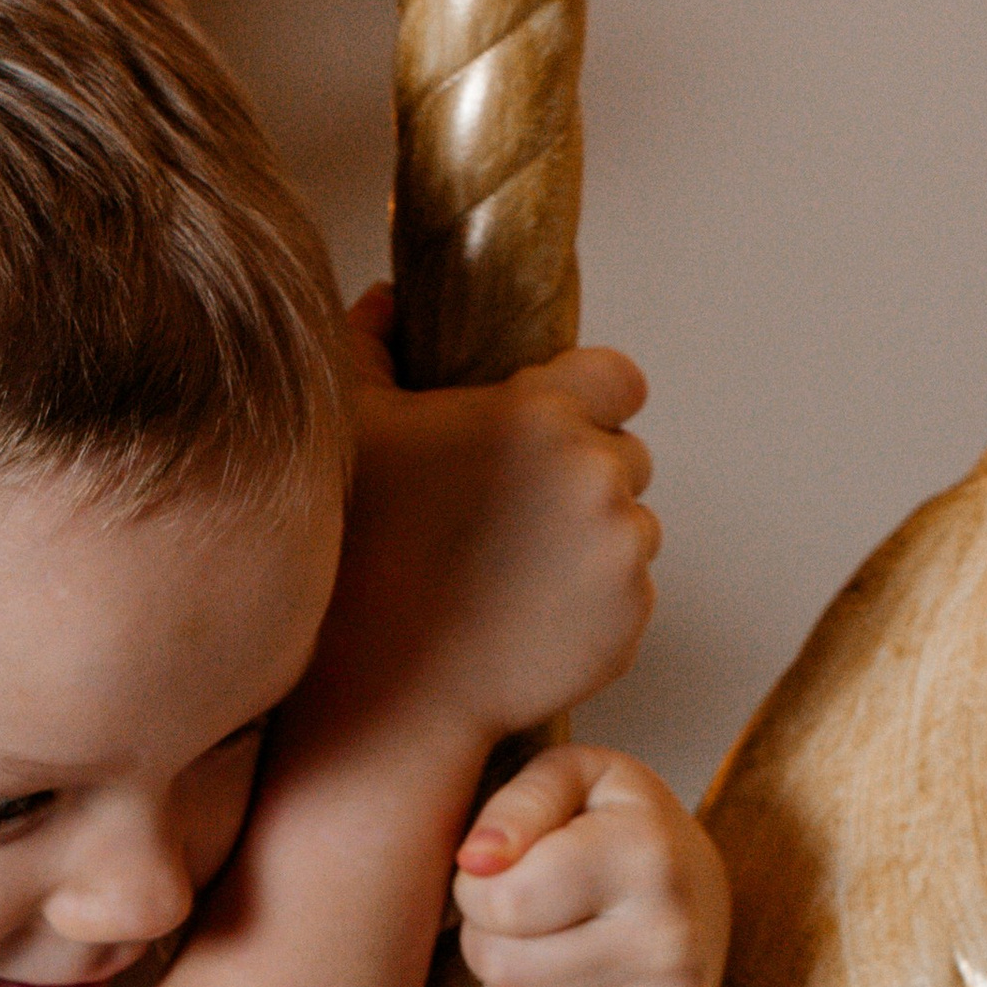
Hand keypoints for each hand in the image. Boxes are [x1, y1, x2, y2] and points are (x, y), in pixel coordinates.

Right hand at [285, 289, 659, 769]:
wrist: (385, 689)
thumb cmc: (357, 549)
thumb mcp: (353, 430)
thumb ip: (373, 346)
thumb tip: (386, 296)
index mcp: (541, 413)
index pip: (620, 378)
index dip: (591, 401)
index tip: (557, 430)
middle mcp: (597, 474)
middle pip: (625, 457)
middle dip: (583, 478)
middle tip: (514, 520)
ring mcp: (621, 551)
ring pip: (630, 528)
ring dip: (591, 542)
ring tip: (515, 575)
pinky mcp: (633, 619)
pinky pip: (632, 595)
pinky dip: (595, 604)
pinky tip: (528, 619)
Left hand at [453, 745, 728, 986]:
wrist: (699, 892)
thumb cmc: (613, 828)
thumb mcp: (572, 780)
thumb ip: (517, 804)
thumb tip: (475, 860)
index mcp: (644, 854)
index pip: (502, 902)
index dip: (477, 889)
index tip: (506, 873)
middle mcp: (670, 938)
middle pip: (505, 969)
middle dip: (488, 941)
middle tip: (524, 919)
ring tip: (542, 955)